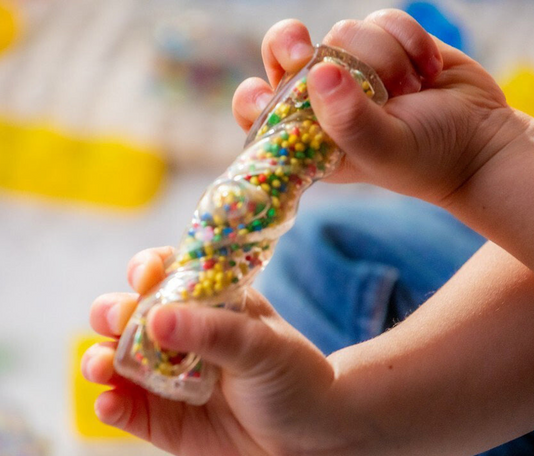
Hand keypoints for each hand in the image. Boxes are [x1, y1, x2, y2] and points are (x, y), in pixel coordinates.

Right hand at [82, 246, 367, 455]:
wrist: (315, 443)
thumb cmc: (295, 381)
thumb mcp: (261, 348)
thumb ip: (212, 332)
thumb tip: (156, 318)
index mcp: (206, 304)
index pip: (164, 275)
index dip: (146, 270)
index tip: (145, 277)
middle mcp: (179, 338)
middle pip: (127, 316)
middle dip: (111, 314)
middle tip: (116, 323)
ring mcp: (165, 380)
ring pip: (116, 362)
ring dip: (98, 359)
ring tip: (100, 366)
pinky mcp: (161, 421)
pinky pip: (125, 409)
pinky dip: (109, 404)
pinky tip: (108, 404)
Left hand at [233, 10, 527, 206]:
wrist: (479, 140)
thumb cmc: (425, 159)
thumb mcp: (384, 149)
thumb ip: (349, 120)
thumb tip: (319, 72)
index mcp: (307, 136)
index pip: (257, 109)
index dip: (252, 96)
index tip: (268, 94)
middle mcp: (322, 100)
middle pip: (282, 52)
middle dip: (290, 43)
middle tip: (305, 51)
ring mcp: (351, 68)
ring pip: (342, 33)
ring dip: (381, 58)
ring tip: (409, 91)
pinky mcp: (384, 43)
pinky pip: (380, 19)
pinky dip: (408, 39)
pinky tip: (427, 71)